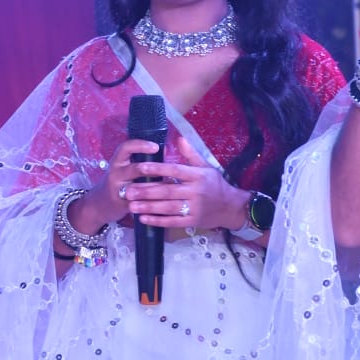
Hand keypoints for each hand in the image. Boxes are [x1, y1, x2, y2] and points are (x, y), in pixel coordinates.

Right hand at [66, 136, 162, 236]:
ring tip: (172, 183)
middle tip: (170, 168)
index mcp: (117, 162)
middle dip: (154, 168)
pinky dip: (153, 201)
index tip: (155, 146)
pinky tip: (165, 199)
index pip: (126, 148)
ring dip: (158, 186)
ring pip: (140, 187)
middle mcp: (115, 174)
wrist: (98, 205)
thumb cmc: (117, 183)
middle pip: (136, 169)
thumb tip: (165, 150)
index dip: (140, 145)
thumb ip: (141, 160)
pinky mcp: (122, 205)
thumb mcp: (124, 168)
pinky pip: (140, 202)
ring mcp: (118, 190)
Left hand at [122, 135, 249, 232]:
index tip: (141, 167)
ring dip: (148, 207)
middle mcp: (196, 192)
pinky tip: (144, 218)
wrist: (231, 207)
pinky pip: (173, 221)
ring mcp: (195, 208)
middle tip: (128, 190)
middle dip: (146, 191)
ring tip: (131, 205)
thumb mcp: (207, 167)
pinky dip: (158, 221)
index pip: (175, 170)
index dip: (158, 169)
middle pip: (168, 191)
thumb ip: (191, 155)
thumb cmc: (216, 185)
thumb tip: (179, 138)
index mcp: (198, 176)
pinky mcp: (193, 221)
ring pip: (168, 207)